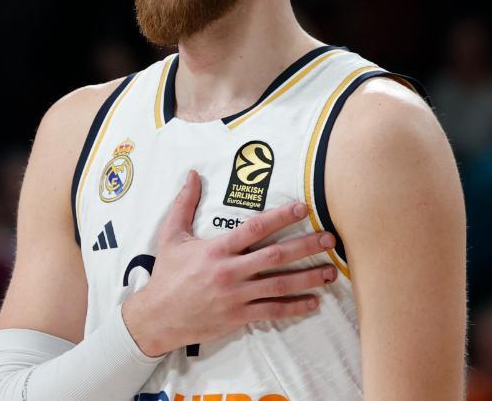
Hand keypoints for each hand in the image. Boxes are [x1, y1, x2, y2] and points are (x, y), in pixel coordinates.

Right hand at [122, 170, 336, 355]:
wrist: (158, 316)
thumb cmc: (166, 274)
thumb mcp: (170, 236)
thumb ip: (184, 204)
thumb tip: (191, 175)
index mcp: (216, 250)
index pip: (254, 229)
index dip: (280, 217)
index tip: (303, 208)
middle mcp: (230, 272)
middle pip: (275, 257)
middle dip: (306, 246)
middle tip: (330, 239)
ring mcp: (237, 296)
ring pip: (280, 285)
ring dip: (309, 278)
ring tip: (332, 271)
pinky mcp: (239, 316)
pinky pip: (273, 311)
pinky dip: (295, 307)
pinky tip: (314, 302)